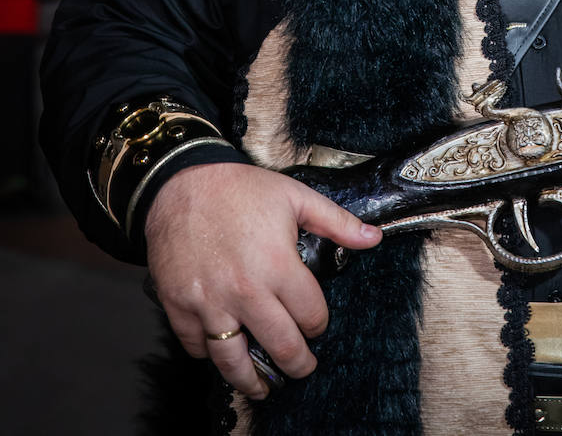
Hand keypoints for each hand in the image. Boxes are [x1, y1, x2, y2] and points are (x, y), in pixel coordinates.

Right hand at [144, 160, 381, 399]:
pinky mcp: (179, 306)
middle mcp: (245, 291)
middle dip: (298, 364)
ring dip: (253, 380)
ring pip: (234, 362)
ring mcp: (209, 302)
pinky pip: (196, 347)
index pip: (311, 315)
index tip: (316, 325)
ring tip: (264, 386)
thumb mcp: (295, 197)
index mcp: (277, 265)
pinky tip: (222, 351)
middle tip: (303, 367)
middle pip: (280, 348)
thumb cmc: (239, 188)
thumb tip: (374, 238)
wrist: (181, 183)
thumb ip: (337, 222)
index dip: (318, 324)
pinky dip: (209, 355)